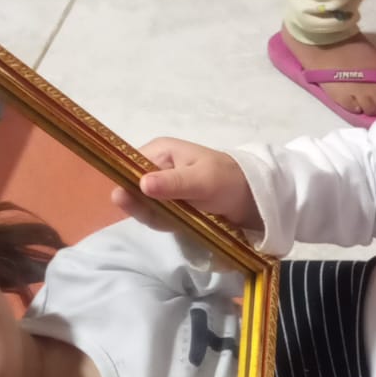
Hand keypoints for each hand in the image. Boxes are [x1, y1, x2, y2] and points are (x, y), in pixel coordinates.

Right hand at [132, 137, 261, 230]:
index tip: (124, 198)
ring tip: (170, 218)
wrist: (252, 198)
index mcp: (159, 152)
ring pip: (143, 205)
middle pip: (132, 188)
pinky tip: (174, 224)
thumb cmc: (226, 180)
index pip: (128, 164)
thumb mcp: (202, 180)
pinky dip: (162, 223)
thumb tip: (142, 184)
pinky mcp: (169, 208)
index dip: (124, 181)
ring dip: (151, 215)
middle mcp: (156, 169)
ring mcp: (161, 191)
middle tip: (153, 214)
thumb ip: (173, 183)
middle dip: (138, 204)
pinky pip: (156, 217)